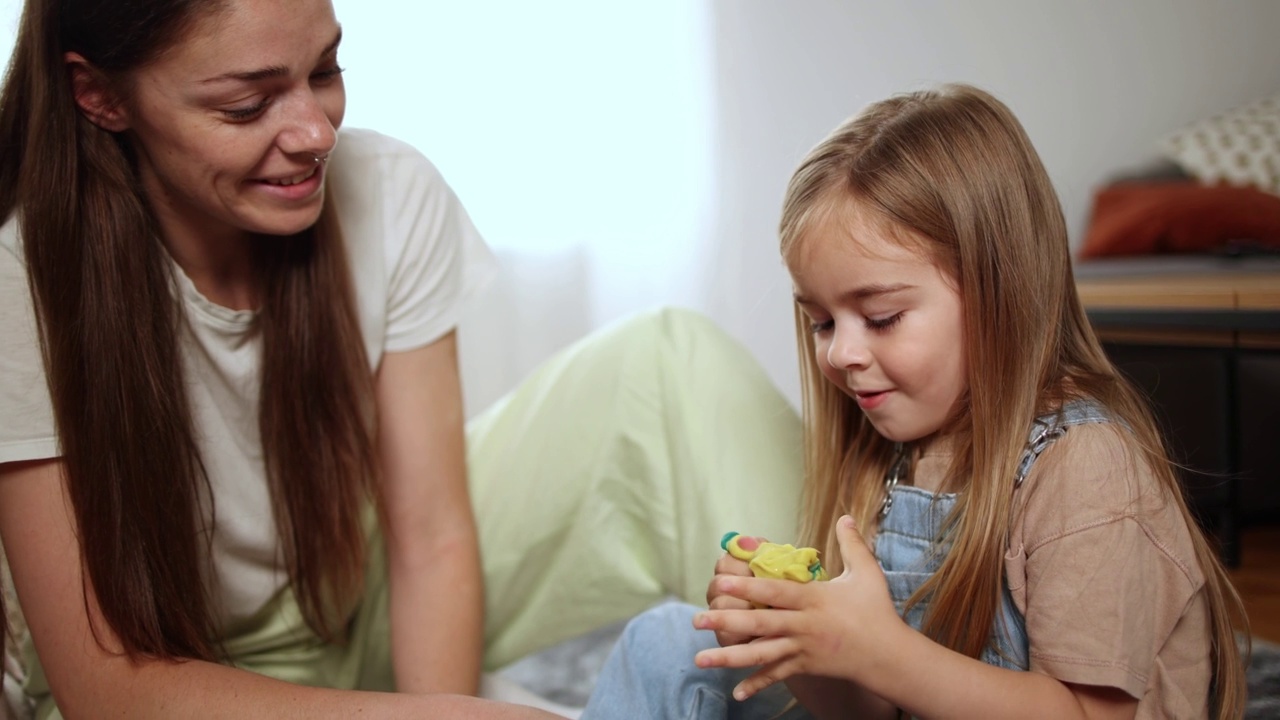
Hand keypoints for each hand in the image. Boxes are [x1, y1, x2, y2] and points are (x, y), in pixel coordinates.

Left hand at [691, 516, 903, 700]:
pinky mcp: (805, 667)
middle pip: (760, 624)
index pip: (774, 592)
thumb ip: (852, 544)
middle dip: (726, 621)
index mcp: (814, 600)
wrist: (889, 656)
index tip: (720, 581)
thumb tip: (845, 516)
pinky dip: (757, 684)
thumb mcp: (867, 574)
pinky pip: (777, 675)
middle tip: (695, 620)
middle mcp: (804, 626)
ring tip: (700, 659)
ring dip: (729, 657)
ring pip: (761, 654)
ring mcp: (803, 649)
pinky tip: (736, 693)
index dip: (747, 587)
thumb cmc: (877, 612)